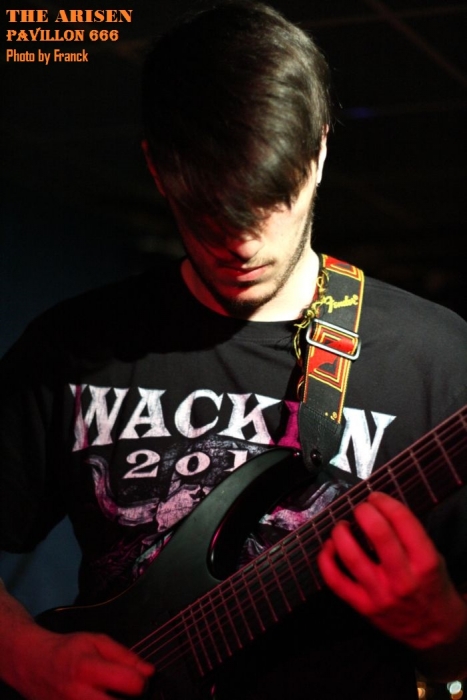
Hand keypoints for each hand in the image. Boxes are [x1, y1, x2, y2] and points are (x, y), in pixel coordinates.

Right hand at [11, 627, 153, 699]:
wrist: (32, 664)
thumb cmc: (67, 651)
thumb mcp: (97, 641)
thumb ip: (125, 656)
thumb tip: (149, 672)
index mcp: (89, 669)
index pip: (131, 683)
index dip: (142, 682)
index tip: (139, 680)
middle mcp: (79, 696)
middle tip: (129, 694)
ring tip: (114, 695)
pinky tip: (101, 699)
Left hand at [317, 491, 466, 650]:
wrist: (435, 633)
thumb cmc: (433, 588)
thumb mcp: (434, 558)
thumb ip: (411, 536)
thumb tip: (380, 508)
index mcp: (425, 563)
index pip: (403, 521)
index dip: (385, 502)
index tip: (376, 497)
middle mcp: (402, 578)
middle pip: (378, 533)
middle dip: (364, 511)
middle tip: (361, 508)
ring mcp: (380, 594)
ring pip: (351, 555)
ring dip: (341, 532)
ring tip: (343, 525)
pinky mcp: (363, 607)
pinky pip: (335, 580)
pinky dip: (326, 559)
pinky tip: (330, 546)